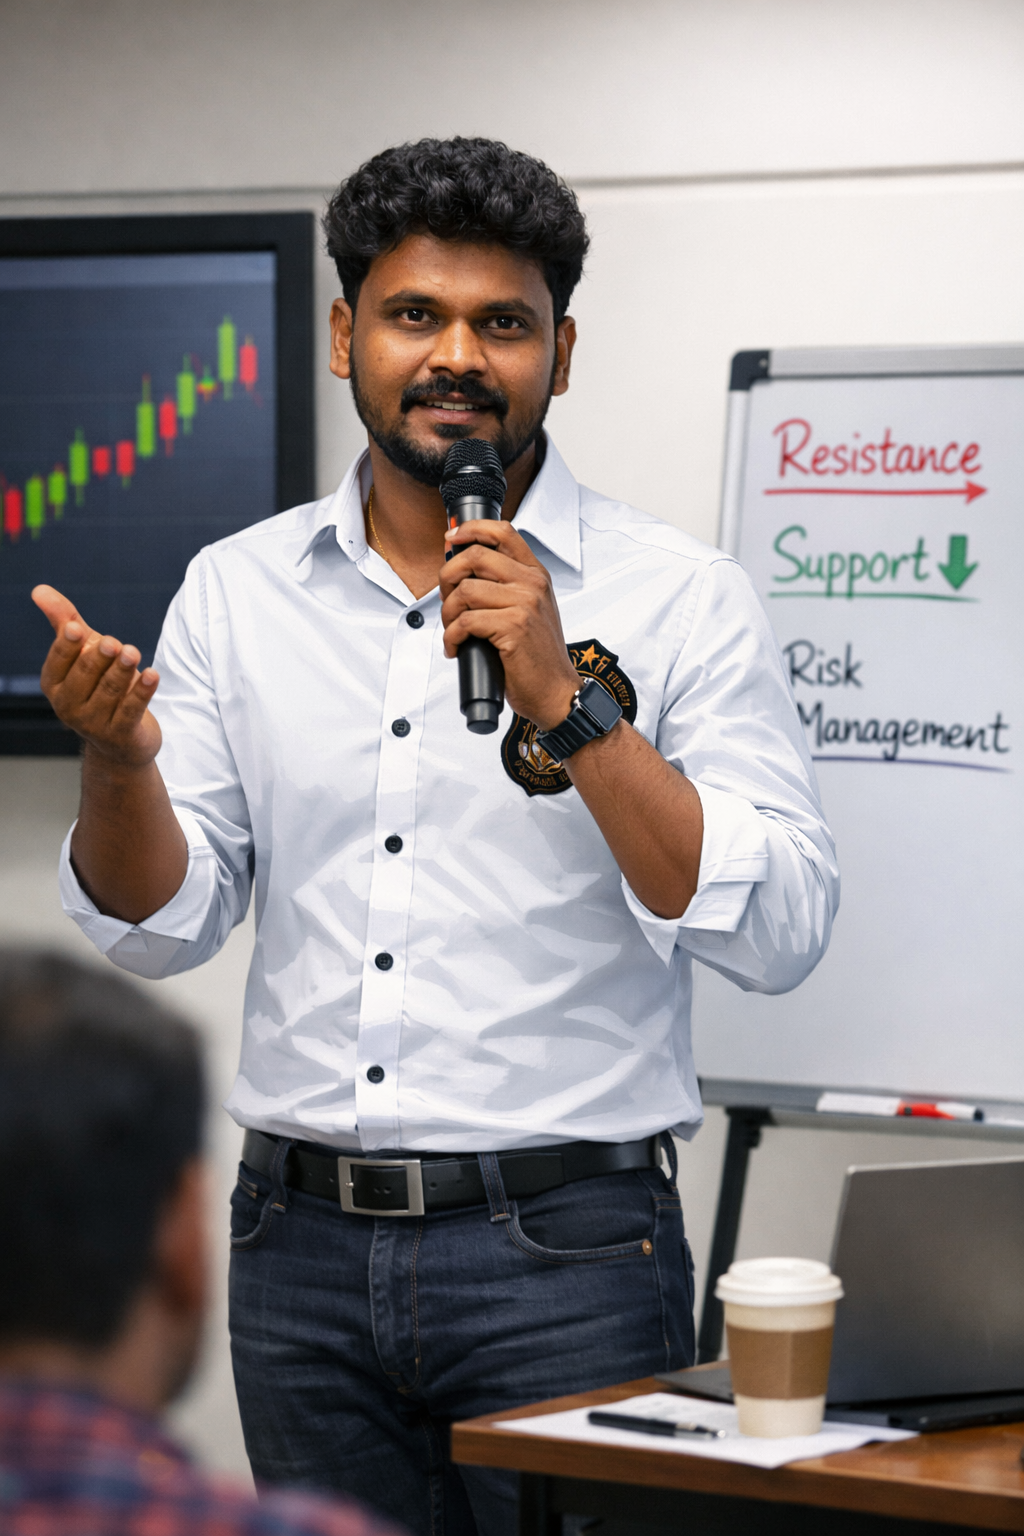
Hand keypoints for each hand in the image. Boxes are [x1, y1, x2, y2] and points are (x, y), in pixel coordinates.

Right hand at [32, 585, 161, 767]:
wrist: (121, 738)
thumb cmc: (97, 684)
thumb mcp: (83, 652)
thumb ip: (65, 622)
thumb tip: (40, 590)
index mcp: (54, 684)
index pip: (59, 661)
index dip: (68, 646)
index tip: (77, 629)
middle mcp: (68, 706)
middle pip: (86, 674)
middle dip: (100, 657)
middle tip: (113, 642)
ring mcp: (94, 723)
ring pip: (110, 690)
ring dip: (123, 669)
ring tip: (133, 652)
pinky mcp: (121, 734)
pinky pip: (132, 709)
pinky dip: (143, 690)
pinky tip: (152, 674)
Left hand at [440, 522, 580, 728]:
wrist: (555, 691)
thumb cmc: (538, 656)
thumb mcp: (531, 611)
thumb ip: (506, 586)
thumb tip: (464, 572)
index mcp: (536, 575)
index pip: (503, 532)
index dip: (471, 529)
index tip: (452, 538)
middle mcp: (532, 584)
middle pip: (475, 557)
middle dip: (448, 576)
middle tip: (446, 598)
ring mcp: (525, 604)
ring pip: (465, 591)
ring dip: (448, 614)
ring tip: (453, 631)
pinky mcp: (514, 627)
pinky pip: (465, 622)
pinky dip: (452, 637)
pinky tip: (457, 648)